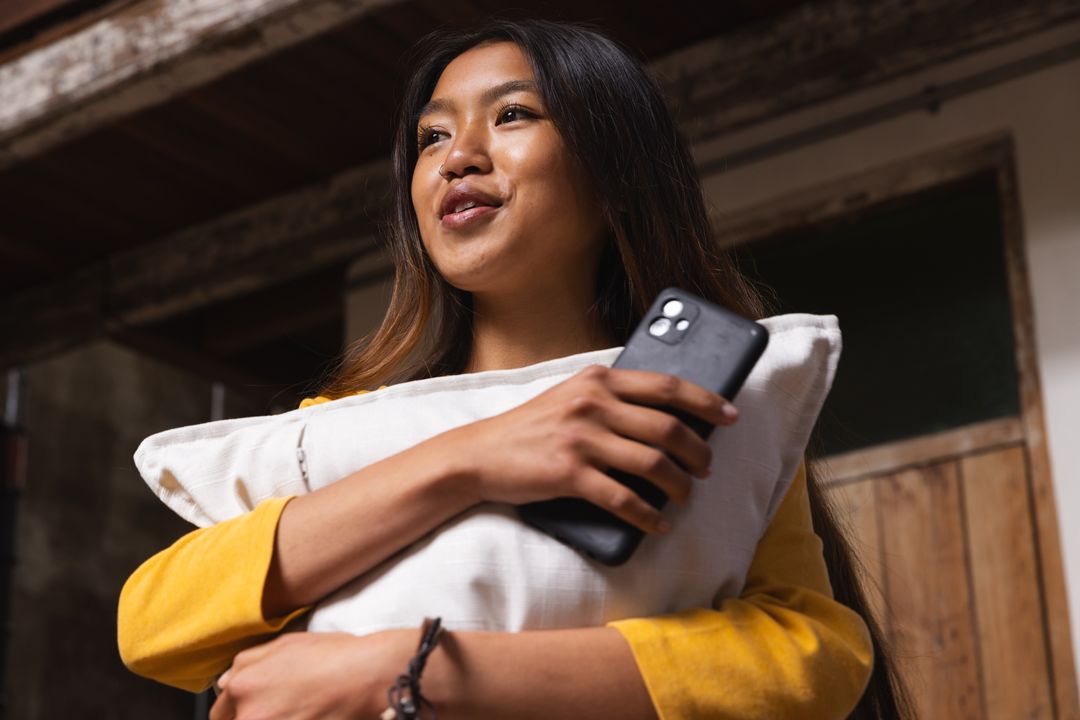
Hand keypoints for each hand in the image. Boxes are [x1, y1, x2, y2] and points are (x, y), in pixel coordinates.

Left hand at [210, 630, 413, 719]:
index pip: (219, 713)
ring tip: (298, 712)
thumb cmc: (332, 656)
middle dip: (252, 716)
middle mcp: (251, 715)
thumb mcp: (285, 643)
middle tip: (280, 709)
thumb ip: (247, 662)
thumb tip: (224, 681)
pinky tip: (307, 717)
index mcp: (242, 686)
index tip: (255, 707)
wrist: (367, 675)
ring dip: (274, 719)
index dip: (235, 710)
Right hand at [447, 364, 737, 532]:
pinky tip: (658, 524)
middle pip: (668, 427)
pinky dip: (648, 517)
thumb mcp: (570, 396)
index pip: (667, 386)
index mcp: (598, 379)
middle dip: (698, 451)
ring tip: (686, 495)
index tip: (730, 416)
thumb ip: (610, 398)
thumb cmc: (531, 428)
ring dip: (680, 486)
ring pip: (653, 464)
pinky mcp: (569, 474)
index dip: (706, 401)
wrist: (479, 455)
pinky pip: (624, 499)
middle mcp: (592, 404)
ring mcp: (581, 439)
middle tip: (706, 468)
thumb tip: (666, 418)